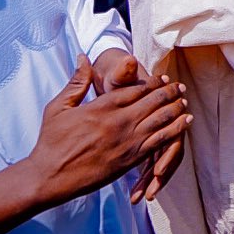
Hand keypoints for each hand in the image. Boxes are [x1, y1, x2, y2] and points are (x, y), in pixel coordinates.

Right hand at [22, 56, 191, 207]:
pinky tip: (184, 122)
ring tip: (184, 99)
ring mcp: (127, 141)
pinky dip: (175, 129)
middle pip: (153, 101)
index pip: (135, 89)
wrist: (49, 177)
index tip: (162, 78)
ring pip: (160, 119)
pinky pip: (160, 141)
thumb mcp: (58, 107)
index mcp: (102, 106)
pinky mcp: (131, 159)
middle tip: (179, 86)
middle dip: (168, 92)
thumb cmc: (51, 142)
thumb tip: (83, 56)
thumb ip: (77, 81)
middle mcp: (118, 121)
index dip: (152, 82)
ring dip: (175, 107)